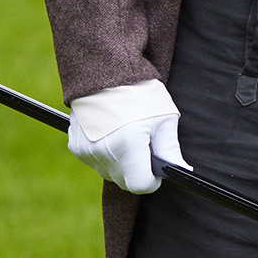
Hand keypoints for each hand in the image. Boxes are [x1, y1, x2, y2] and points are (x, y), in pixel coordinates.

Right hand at [66, 79, 185, 192]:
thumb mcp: (164, 119)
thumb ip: (170, 150)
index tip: (157, 170)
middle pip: (124, 181)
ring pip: (109, 173)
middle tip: (145, 148)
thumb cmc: (140, 93)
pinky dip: (106, 155)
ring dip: (121, 164)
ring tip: (128, 136)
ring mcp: (86, 150)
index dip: (152, 180)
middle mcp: (103, 152)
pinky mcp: (75, 146)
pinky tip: (113, 134)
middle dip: (138, 171)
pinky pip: (95, 162)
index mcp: (128, 146)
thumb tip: (182, 171)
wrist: (105, 72)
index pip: (139, 185)